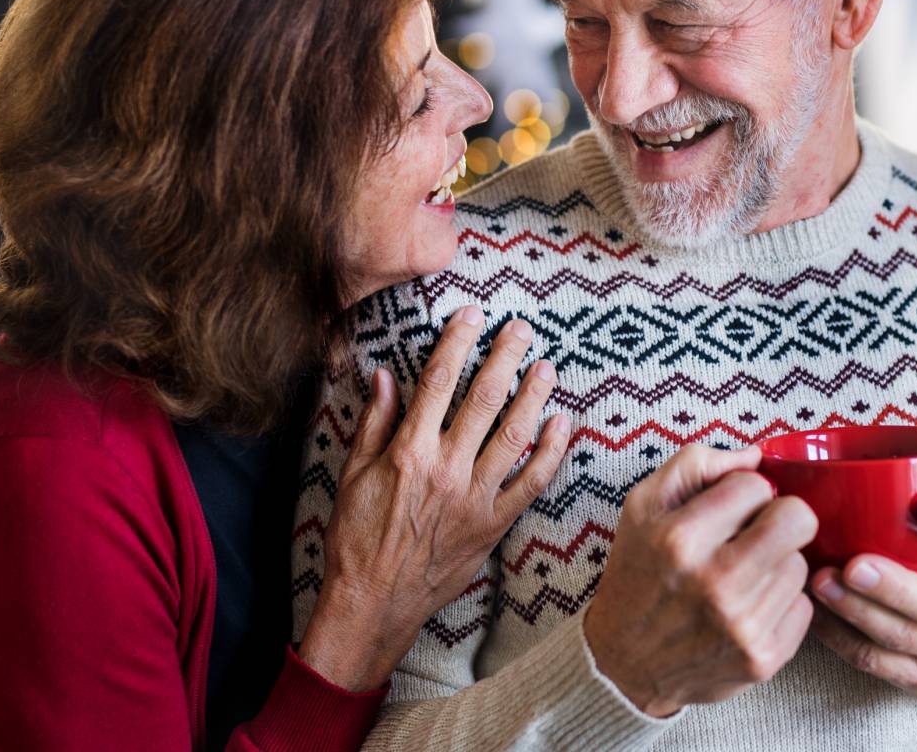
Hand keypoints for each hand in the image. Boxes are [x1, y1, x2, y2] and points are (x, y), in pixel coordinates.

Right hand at [301, 306, 571, 690]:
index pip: (439, 380)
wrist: (374, 601)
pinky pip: (532, 484)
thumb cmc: (357, 537)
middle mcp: (446, 469)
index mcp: (408, 451)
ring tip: (546, 367)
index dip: (458, 341)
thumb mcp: (352, 474)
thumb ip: (374, 422)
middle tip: (522, 329)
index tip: (472, 315)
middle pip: (484, 398)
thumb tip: (386, 374)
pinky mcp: (494, 525)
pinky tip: (563, 425)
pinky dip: (552, 453)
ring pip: (514, 435)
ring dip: (534, 397)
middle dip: (505, 357)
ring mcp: (475, 498)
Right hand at [582, 445, 817, 716]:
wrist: (624, 663)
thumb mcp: (642, 507)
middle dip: (781, 517)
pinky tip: (748, 607)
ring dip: (776, 564)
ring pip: (801, 565)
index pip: (756, 485)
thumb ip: (694, 465)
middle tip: (758, 531)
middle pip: (798, 521)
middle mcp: (715, 583)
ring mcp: (743, 626)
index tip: (729, 508)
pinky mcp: (763, 659)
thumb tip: (754, 456)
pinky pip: (803, 608)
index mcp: (681, 538)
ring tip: (741, 575)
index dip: (744, 490)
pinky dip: (779, 604)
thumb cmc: (638, 575)